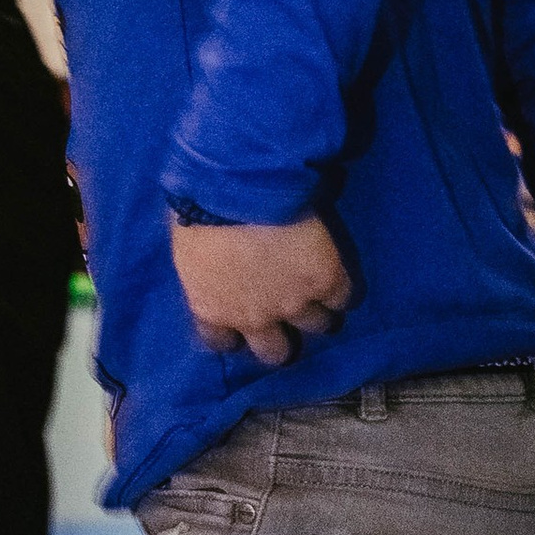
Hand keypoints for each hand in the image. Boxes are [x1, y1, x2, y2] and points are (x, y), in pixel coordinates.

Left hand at [168, 211, 351, 363]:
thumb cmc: (199, 203)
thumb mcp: (190, 246)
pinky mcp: (327, 281)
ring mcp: (294, 302)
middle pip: (275, 353)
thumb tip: (214, 264)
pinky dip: (343, 289)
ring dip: (321, 312)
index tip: (241, 321)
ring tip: (321, 294)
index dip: (234, 334)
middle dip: (283, 338)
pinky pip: (344, 298)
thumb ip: (206, 270)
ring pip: (320, 326)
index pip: (222, 342)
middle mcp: (254, 317)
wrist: (240, 181)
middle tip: (288, 315)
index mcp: (211, 308)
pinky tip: (337, 274)